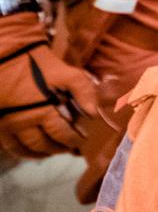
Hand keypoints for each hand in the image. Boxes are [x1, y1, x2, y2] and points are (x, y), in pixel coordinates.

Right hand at [0, 42, 97, 157]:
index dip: (74, 139)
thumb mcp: (68, 74)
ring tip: (52, 151)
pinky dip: (22, 152)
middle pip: (44, 145)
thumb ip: (84, 93)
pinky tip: (31, 151)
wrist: (9, 57)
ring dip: (41, 153)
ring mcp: (8, 125)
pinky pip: (10, 146)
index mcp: (44, 111)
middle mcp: (25, 122)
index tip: (82, 139)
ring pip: (26, 149)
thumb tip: (93, 115)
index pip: (62, 134)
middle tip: (69, 148)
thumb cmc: (41, 66)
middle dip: (59, 148)